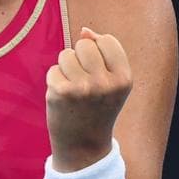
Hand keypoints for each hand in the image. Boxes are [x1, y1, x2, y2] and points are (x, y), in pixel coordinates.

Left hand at [46, 27, 133, 170]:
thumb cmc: (96, 109)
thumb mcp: (110, 83)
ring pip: (66, 55)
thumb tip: (85, 30)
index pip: (107, 41)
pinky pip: (53, 70)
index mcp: (125, 78)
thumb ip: (102, 54)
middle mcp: (106, 83)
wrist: (83, 148)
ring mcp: (83, 88)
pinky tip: (62, 98)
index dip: (98, 52)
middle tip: (84, 84)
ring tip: (73, 91)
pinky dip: (54, 81)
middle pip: (85, 44)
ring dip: (65, 69)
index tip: (99, 73)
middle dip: (80, 59)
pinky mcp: (61, 93)